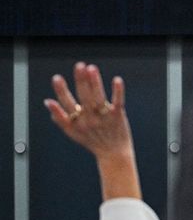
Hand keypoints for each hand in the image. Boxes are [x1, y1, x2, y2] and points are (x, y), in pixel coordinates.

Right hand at [44, 62, 140, 200]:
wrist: (113, 154)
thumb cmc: (92, 141)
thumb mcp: (72, 133)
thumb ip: (60, 118)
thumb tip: (48, 101)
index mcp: (76, 122)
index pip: (67, 104)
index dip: (61, 91)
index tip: (57, 77)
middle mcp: (89, 119)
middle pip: (84, 97)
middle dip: (80, 80)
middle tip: (79, 65)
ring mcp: (104, 117)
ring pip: (98, 98)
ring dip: (95, 82)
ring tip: (91, 68)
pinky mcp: (118, 116)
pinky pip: (118, 102)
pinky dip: (117, 91)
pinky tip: (117, 79)